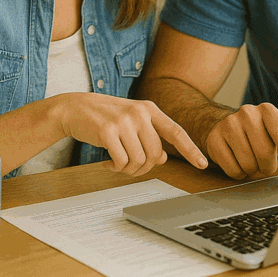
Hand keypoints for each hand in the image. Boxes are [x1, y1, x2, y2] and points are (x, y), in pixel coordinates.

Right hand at [56, 93, 207, 175]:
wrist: (75, 107)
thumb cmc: (106, 116)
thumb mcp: (131, 122)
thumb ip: (150, 136)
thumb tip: (163, 158)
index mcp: (149, 109)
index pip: (176, 131)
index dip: (190, 149)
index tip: (203, 164)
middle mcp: (139, 113)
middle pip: (155, 154)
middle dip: (144, 167)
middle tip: (130, 166)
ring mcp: (123, 120)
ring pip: (138, 160)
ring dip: (128, 169)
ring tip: (117, 162)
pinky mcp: (107, 131)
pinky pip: (121, 162)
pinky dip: (115, 167)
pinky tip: (107, 161)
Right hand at [205, 103, 277, 181]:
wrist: (224, 127)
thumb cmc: (261, 134)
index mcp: (269, 111)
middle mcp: (248, 113)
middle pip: (265, 153)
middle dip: (268, 165)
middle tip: (265, 161)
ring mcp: (229, 124)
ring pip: (248, 163)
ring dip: (252, 169)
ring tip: (250, 159)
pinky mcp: (214, 138)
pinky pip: (232, 169)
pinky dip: (238, 173)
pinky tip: (237, 161)